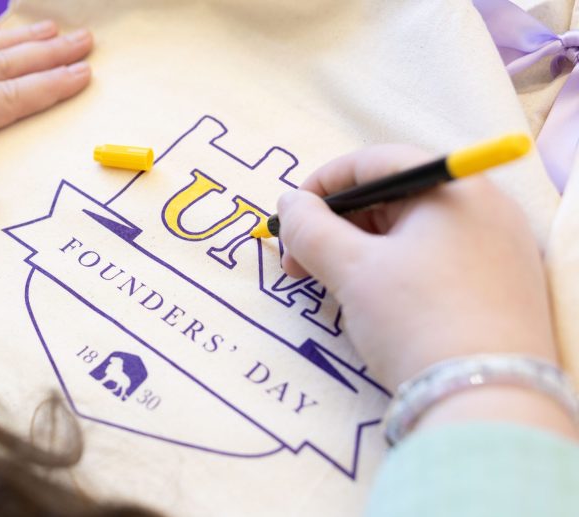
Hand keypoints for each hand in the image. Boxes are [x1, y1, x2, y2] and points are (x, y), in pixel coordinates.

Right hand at [278, 145, 576, 438]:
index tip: (292, 218)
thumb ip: (310, 228)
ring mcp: (499, 249)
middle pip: (395, 197)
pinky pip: (436, 261)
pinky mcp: (501, 288)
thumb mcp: (352, 270)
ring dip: (362, 252)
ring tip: (331, 288)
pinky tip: (372, 304)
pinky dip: (396, 272)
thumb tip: (289, 203)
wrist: (487, 401)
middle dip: (338, 226)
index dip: (324, 185)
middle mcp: (486, 207)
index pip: (376, 162)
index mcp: (454, 187)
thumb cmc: (416, 320)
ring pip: (413, 233)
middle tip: (301, 263)